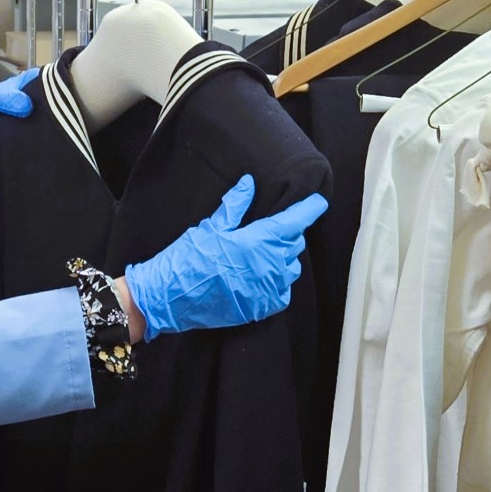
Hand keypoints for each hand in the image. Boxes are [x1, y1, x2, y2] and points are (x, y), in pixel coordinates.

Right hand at [122, 175, 327, 342]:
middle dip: (289, 232)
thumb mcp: (210, 227)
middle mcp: (270, 266)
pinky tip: (263, 275)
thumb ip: (235, 205)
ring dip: (284, 256)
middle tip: (272, 226)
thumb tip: (249, 184)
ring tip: (267, 251)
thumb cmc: (189, 259)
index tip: (318, 202)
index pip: (295, 222)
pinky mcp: (262, 307)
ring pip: (292, 268)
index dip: (310, 209)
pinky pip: (283, 291)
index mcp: (259, 241)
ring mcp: (268, 289)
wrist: (171, 298)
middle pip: (294, 243)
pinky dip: (278, 281)